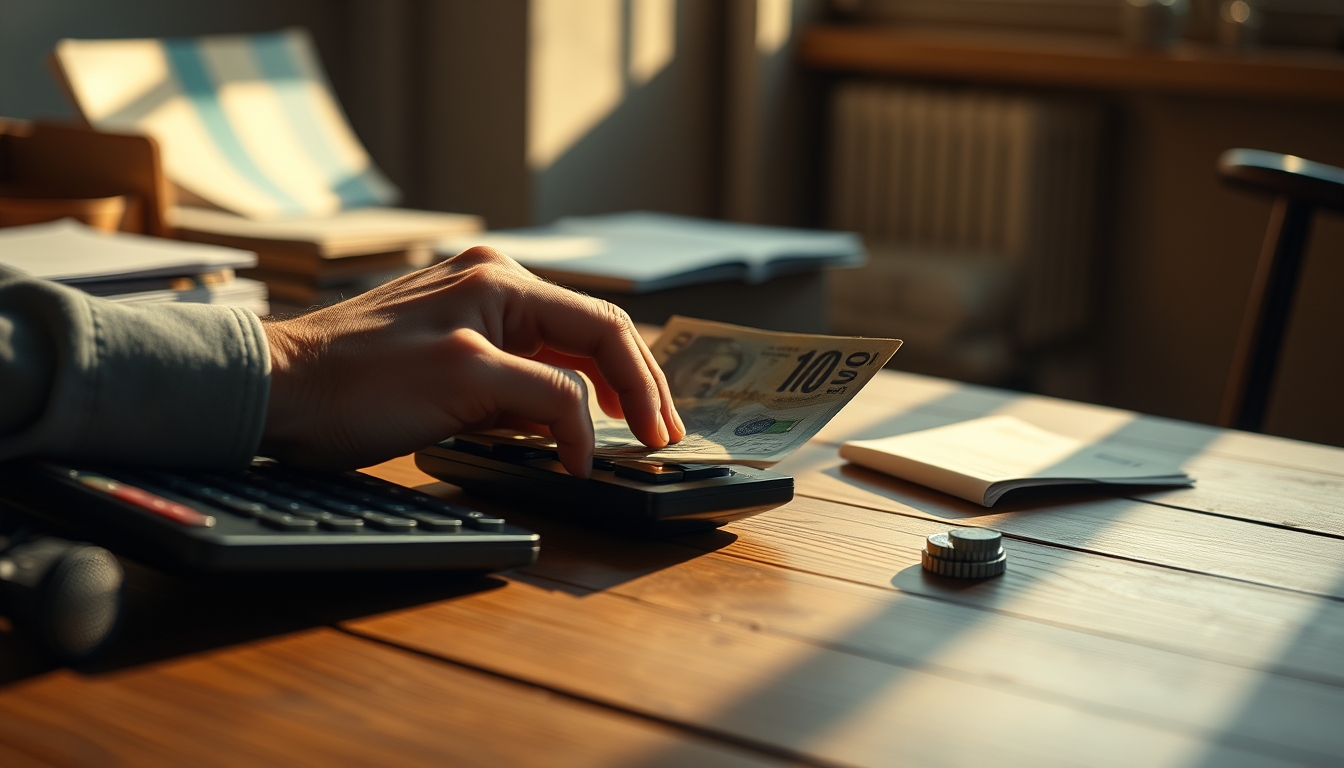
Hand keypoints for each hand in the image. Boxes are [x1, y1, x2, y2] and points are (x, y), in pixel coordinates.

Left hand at [260, 247, 684, 475]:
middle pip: (590, 335)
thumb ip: (544, 398)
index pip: (602, 328)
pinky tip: (563, 429)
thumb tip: (589, 432)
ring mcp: (472, 311)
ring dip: (596, 394)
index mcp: (503, 281)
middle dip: (631, 387)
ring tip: (627, 434)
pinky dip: (551, 399)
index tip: (654, 438)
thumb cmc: (355, 384)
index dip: (639, 386)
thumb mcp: (465, 385)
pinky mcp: (454, 342)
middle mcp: (493, 285)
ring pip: (560, 352)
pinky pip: (523, 367)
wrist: (275, 393)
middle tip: (661, 436)